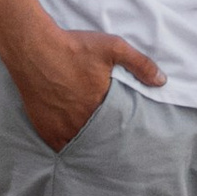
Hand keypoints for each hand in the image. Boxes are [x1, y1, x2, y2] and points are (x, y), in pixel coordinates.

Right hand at [12, 24, 163, 151]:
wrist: (34, 49)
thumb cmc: (74, 47)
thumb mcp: (113, 47)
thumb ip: (140, 64)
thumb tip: (162, 81)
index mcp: (100, 105)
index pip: (119, 128)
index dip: (125, 131)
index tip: (130, 133)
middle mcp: (81, 121)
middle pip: (100, 139)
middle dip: (108, 141)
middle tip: (115, 143)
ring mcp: (61, 127)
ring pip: (80, 145)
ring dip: (88, 145)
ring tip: (97, 148)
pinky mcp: (44, 127)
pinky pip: (59, 146)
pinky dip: (68, 146)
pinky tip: (75, 144)